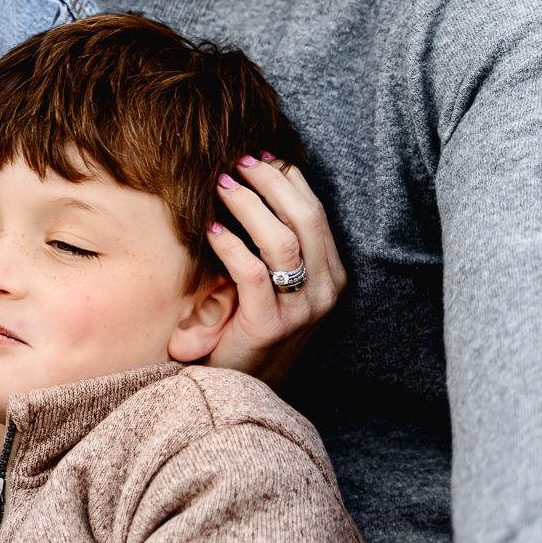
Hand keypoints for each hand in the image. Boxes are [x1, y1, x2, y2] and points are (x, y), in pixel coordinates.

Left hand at [205, 151, 345, 385]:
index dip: (288, 178)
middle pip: (305, 217)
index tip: (260, 155)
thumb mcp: (276, 283)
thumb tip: (251, 181)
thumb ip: (275, 244)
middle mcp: (324, 291)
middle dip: (270, 182)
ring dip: (249, 206)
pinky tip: (210, 229)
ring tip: (221, 186)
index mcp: (331, 275)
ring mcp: (301, 310)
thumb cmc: (251, 325)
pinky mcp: (270, 325)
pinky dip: (230, 244)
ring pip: (281, 240)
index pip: (316, 212)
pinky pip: (251, 272)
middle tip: (238, 161)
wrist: (244, 387)